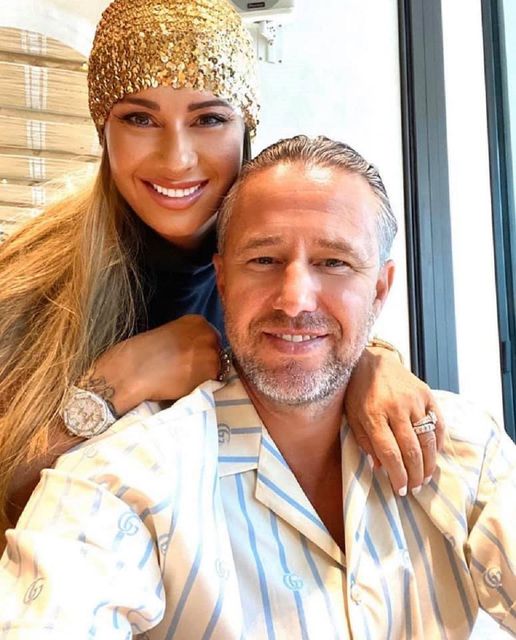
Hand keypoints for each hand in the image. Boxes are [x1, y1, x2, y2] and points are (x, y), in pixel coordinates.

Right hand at [93, 315, 221, 414]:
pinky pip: (212, 382)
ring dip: (205, 376)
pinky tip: (185, 387)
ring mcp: (211, 354)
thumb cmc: (141, 352)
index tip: (189, 358)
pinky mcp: (210, 374)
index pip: (210, 337)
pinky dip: (202, 386)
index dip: (201, 351)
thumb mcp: (168, 334)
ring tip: (185, 381)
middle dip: (206, 362)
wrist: (132, 371)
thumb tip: (195, 352)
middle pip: (217, 352)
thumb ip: (186, 339)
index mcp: (197, 320)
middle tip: (187, 372)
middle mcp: (208, 334)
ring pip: (216, 368)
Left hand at [344, 347, 444, 495]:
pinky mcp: (426, 394)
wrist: (371, 360)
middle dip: (415, 475)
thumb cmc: (358, 392)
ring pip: (427, 440)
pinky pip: (438, 423)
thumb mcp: (352, 417)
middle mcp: (396, 408)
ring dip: (429, 464)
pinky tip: (433, 455)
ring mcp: (414, 400)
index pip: (390, 453)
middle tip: (414, 488)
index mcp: (373, 415)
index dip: (398, 475)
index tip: (400, 490)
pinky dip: (438, 443)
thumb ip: (365, 442)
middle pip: (411, 450)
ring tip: (425, 477)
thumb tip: (381, 468)